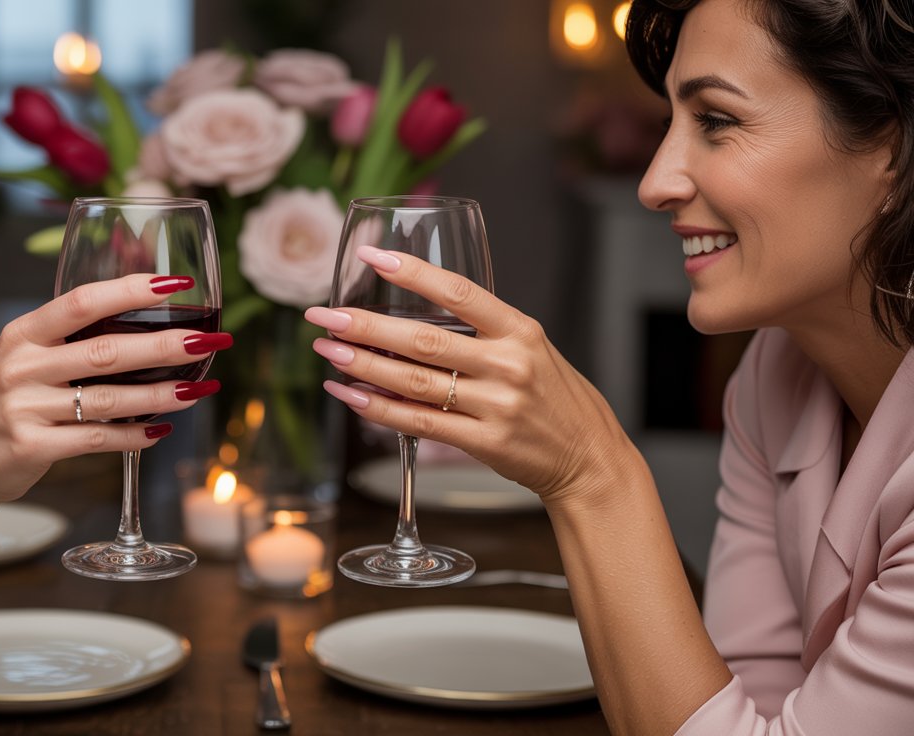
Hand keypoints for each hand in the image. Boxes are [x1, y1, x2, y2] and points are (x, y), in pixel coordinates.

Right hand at [0, 274, 228, 509]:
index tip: (176, 285)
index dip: (130, 290)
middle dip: (165, 345)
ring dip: (161, 395)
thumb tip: (143, 320)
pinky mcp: (32, 446)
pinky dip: (134, 436)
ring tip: (199, 390)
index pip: (81, 301)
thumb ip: (69, 339)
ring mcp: (25, 407)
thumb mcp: (23, 358)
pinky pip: (96, 439)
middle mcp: (22, 366)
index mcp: (23, 333)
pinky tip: (162, 430)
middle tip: (208, 340)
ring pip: (108, 398)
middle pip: (106, 350)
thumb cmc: (2, 401)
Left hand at [306, 245, 636, 503]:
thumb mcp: (532, 349)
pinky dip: (378, 409)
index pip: (459, 292)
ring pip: (414, 382)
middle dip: (365, 326)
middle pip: (423, 340)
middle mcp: (509, 364)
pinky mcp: (484, 442)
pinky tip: (350, 395)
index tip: (372, 256)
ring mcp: (496, 405)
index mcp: (520, 330)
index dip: (412, 272)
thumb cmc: (554, 400)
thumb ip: (483, 333)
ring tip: (328, 352)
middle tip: (324, 316)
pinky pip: (419, 422)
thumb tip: (416, 319)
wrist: (589, 457)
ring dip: (363, 366)